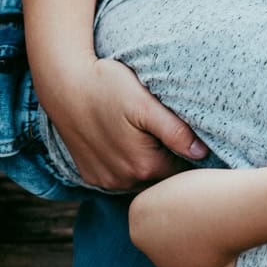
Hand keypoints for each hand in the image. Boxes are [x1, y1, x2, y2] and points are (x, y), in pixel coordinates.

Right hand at [39, 56, 208, 190]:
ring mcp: (104, 181)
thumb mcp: (145, 104)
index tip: (192, 135)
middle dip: (170, 159)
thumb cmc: (107, 87)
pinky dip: (128, 164)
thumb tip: (202, 153)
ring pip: (141, 179)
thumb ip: (175, 131)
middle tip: (171, 131)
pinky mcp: (91, 175)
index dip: (191, 155)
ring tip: (148, 134)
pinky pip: (119, 177)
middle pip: (161, 178)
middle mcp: (123, 181)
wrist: (64, 85)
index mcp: (143, 167)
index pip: (182, 172)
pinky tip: (128, 140)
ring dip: (148, 163)